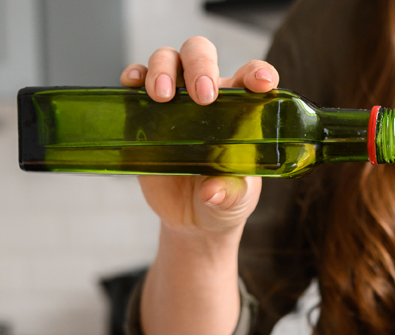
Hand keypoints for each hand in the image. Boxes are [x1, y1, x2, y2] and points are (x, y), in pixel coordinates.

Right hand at [120, 38, 280, 236]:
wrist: (192, 219)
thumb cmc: (223, 199)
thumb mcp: (234, 202)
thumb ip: (230, 194)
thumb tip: (212, 192)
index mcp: (238, 110)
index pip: (251, 77)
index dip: (258, 72)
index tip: (261, 83)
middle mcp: (207, 96)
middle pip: (201, 54)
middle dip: (201, 66)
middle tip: (203, 96)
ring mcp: (175, 101)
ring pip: (167, 59)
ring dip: (163, 69)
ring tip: (163, 97)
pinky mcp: (146, 113)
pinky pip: (136, 80)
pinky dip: (133, 75)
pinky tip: (133, 85)